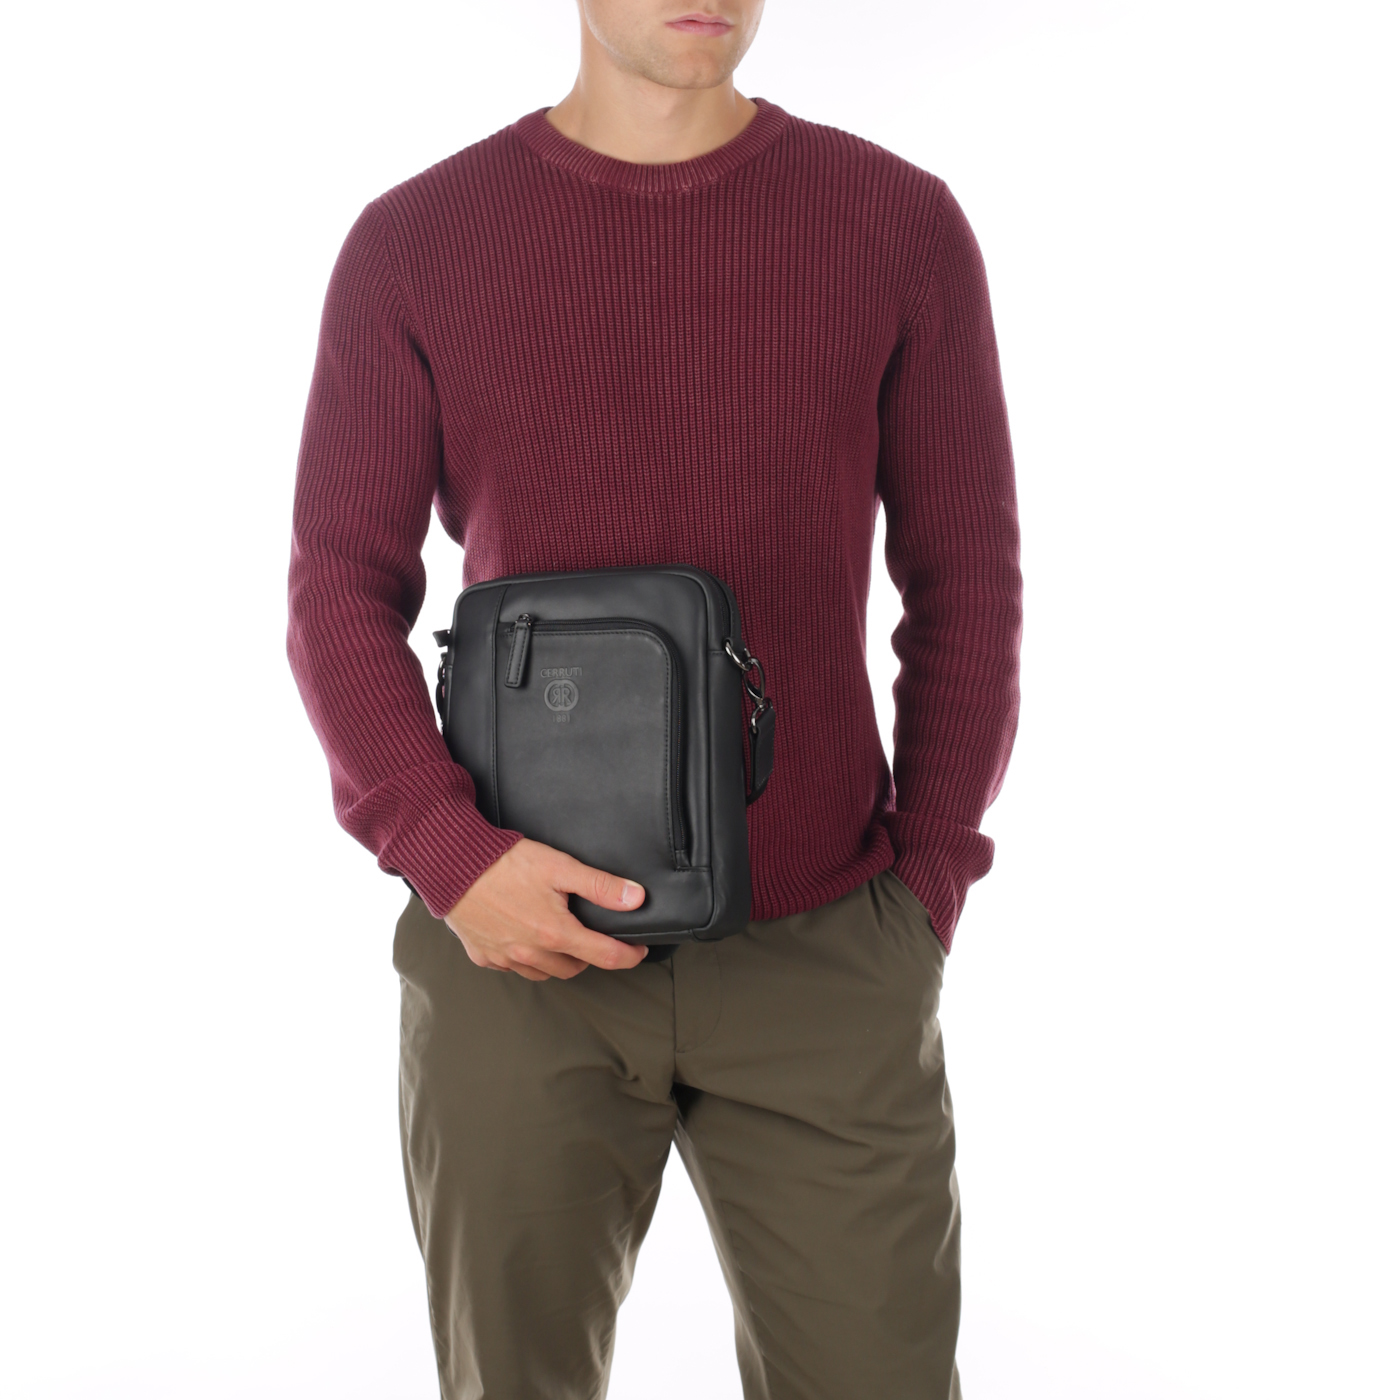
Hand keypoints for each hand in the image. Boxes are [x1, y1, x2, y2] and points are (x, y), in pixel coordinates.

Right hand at [443, 837, 648, 980]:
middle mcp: (530, 953)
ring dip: (558, 962)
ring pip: (543, 973)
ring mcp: (504, 958)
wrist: (452, 865)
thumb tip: (636, 898)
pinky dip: (525, 959)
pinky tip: (525, 938)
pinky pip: (512, 968)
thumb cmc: (504, 863)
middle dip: (589, 956)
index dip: (628, 956)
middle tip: (594, 937)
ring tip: (561, 939)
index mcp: (554, 934)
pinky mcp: (483, 956)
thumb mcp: (560, 867)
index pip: (604, 957)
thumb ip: (601, 886)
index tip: (638, 951)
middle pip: (574, 968)